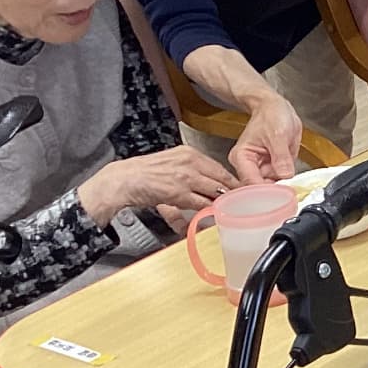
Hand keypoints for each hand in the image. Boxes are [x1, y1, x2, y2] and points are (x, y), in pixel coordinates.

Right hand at [79, 146, 236, 228]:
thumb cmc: (145, 172)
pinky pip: (202, 203)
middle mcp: (191, 163)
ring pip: (215, 191)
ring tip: (232, 208)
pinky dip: (210, 209)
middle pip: (222, 178)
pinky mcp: (180, 193)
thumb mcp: (172, 162)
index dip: (231, 180)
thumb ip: (191, 170)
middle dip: (234, 191)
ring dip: (224, 201)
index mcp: (190, 153)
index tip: (240, 188)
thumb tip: (206, 184)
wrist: (125, 179)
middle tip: (243, 200)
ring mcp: (186, 178)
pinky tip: (215, 213)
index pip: (219, 167)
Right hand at [228, 92, 302, 182]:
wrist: (276, 108)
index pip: (250, 182)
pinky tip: (291, 178)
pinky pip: (280, 182)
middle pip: (259, 189)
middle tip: (288, 191)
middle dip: (274, 191)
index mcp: (241, 157)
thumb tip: (285, 176)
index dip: (265, 191)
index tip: (280, 194)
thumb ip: (281, 157)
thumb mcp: (278, 134)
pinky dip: (287, 182)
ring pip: (271, 188)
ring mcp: (260, 169)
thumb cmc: (271, 115)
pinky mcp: (272, 169)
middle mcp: (248, 167)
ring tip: (290, 179)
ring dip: (282, 187)